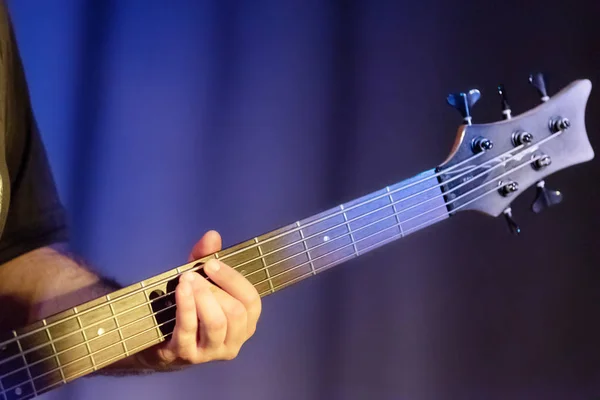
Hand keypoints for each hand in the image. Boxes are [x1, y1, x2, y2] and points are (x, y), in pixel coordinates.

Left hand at [141, 230, 260, 368]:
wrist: (158, 341)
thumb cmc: (188, 307)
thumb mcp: (199, 279)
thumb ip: (206, 258)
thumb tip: (212, 235)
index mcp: (246, 322)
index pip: (251, 301)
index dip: (233, 279)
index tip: (211, 263)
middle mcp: (234, 341)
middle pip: (235, 312)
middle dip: (214, 288)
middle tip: (193, 274)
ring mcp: (211, 352)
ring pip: (216, 322)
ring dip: (201, 297)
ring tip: (186, 281)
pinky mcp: (187, 356)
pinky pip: (189, 329)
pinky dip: (185, 306)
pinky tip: (180, 290)